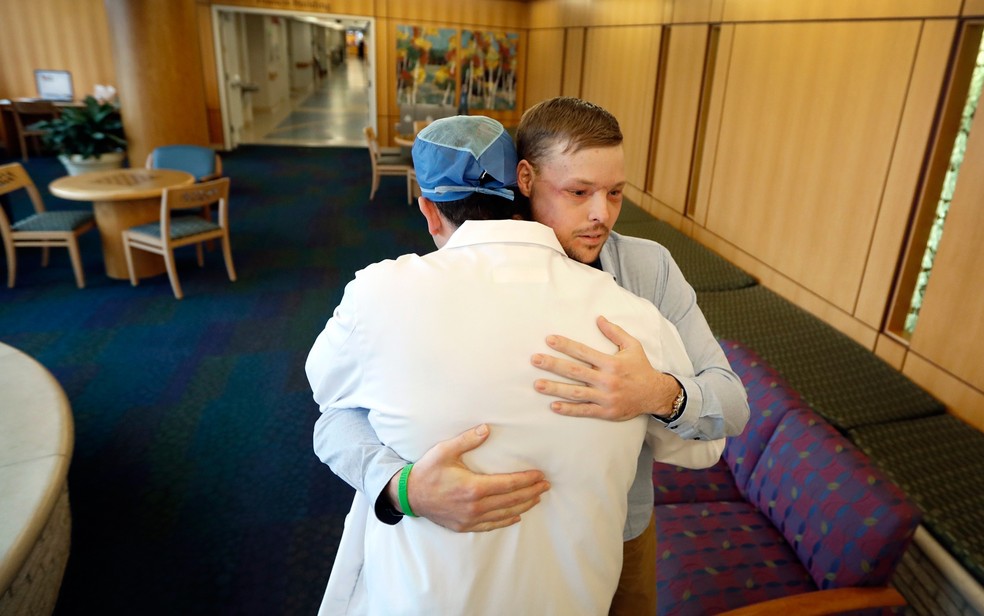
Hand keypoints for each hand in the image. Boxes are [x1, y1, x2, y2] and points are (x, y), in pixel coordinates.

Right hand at [387, 424, 549, 531]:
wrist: (409, 495)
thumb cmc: (427, 471)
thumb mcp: (445, 451)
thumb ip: (467, 440)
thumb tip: (487, 429)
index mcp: (473, 487)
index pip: (508, 484)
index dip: (527, 480)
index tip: (540, 475)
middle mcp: (475, 506)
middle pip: (511, 500)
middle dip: (531, 492)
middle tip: (546, 485)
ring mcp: (470, 518)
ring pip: (504, 513)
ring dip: (523, 505)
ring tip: (537, 498)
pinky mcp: (465, 526)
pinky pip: (491, 525)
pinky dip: (506, 520)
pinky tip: (516, 515)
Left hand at [531, 316, 679, 419]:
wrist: (655, 394)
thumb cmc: (641, 368)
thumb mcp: (632, 346)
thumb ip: (615, 332)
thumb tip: (598, 318)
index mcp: (611, 363)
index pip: (583, 352)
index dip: (566, 345)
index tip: (549, 339)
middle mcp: (607, 380)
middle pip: (575, 371)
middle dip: (553, 364)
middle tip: (535, 360)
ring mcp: (605, 397)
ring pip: (576, 392)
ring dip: (555, 388)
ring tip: (537, 384)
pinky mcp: (606, 412)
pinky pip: (584, 410)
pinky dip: (569, 409)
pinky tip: (553, 406)